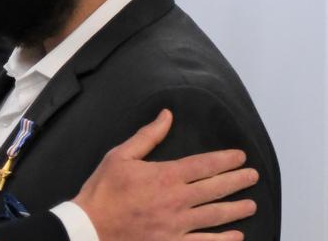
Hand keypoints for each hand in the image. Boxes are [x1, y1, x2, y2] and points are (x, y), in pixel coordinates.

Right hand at [74, 109, 258, 240]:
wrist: (91, 227)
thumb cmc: (103, 190)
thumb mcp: (119, 156)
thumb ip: (147, 136)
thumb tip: (166, 115)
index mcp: (165, 176)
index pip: (204, 165)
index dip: (225, 160)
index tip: (240, 157)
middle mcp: (176, 200)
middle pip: (216, 189)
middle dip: (238, 181)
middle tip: (252, 176)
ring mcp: (177, 225)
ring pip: (215, 216)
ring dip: (236, 209)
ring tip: (251, 204)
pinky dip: (223, 240)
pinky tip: (236, 236)